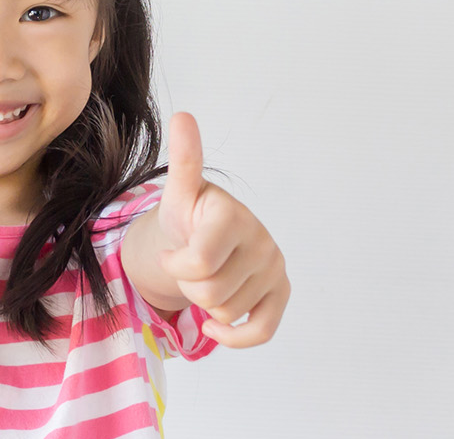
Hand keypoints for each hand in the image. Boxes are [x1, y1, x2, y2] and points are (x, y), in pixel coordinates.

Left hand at [155, 111, 291, 347]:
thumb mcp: (179, 192)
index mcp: (233, 216)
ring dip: (206, 303)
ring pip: (226, 312)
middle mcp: (262, 240)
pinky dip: (233, 336)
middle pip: (209, 293)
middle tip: (190, 264)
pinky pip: (260, 331)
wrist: (202, 235)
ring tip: (207, 274)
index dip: (175, 266)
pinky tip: (215, 322)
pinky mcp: (281, 292)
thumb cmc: (188, 217)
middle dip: (189, 285)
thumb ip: (183, 160)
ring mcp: (274, 268)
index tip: (173, 251)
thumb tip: (182, 116)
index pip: (196, 266)